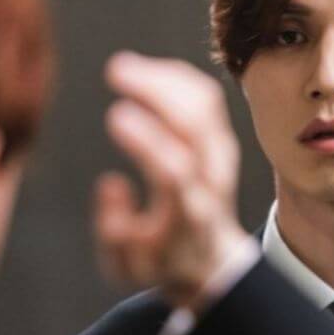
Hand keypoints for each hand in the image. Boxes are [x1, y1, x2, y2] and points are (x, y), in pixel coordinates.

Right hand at [94, 51, 251, 310]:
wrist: (211, 262)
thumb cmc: (163, 261)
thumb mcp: (130, 268)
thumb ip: (115, 234)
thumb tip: (112, 184)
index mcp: (190, 213)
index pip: (176, 170)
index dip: (148, 140)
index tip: (115, 114)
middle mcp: (213, 179)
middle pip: (196, 125)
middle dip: (158, 92)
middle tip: (116, 70)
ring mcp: (221, 155)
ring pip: (204, 104)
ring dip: (165, 77)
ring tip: (122, 66)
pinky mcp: (220, 138)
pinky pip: (206, 98)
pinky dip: (177, 77)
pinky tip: (146, 70)